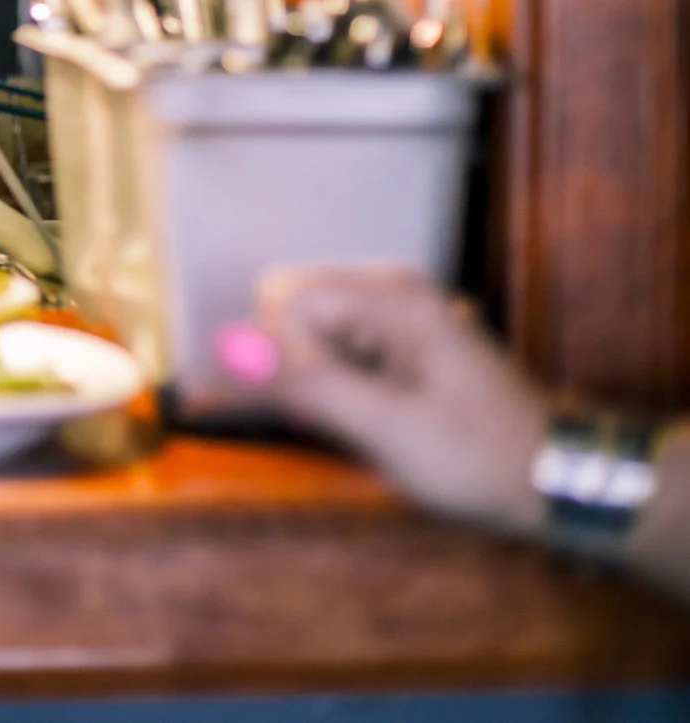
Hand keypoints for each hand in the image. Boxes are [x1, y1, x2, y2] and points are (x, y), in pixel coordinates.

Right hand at [240, 269, 550, 537]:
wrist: (561, 483)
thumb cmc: (479, 458)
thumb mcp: (387, 429)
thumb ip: (302, 388)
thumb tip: (213, 365)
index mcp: (393, 298)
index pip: (286, 302)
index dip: (282, 358)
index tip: (316, 412)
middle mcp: (392, 291)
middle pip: (292, 312)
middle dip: (292, 369)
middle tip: (340, 424)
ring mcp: (398, 316)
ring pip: (309, 335)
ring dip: (312, 385)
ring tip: (362, 430)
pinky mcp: (400, 344)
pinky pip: (335, 351)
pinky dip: (333, 389)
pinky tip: (365, 423)